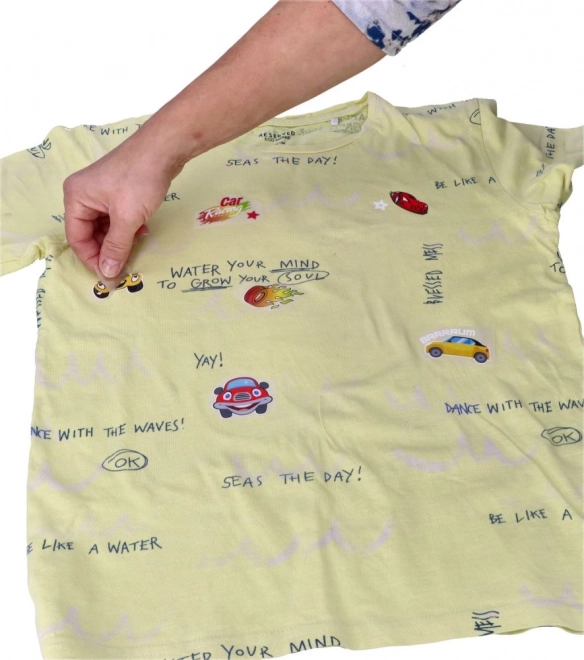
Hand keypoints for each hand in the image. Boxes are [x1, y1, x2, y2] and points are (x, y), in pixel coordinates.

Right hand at [63, 132, 179, 279]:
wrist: (164, 148)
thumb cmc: (140, 179)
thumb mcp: (127, 218)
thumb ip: (116, 247)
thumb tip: (107, 274)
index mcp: (76, 198)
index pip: (77, 238)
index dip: (92, 259)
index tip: (109, 275)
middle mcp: (83, 194)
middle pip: (90, 233)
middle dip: (108, 249)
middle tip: (125, 264)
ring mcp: (101, 191)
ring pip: (105, 227)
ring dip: (120, 239)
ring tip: (137, 243)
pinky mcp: (118, 191)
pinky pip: (117, 217)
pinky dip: (128, 227)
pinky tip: (143, 230)